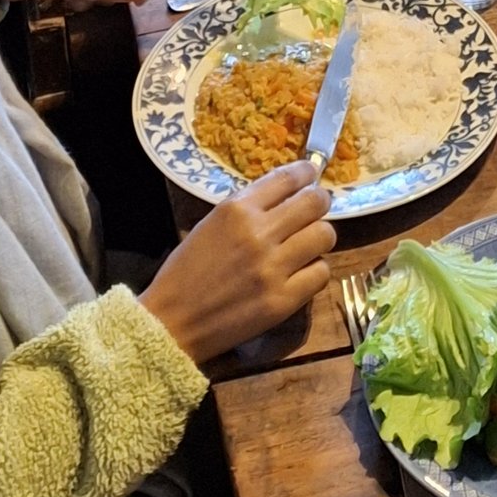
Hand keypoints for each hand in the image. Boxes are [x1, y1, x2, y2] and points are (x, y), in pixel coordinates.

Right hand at [140, 161, 337, 362]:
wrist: (171, 322)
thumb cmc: (186, 271)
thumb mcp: (212, 223)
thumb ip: (249, 207)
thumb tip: (286, 194)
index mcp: (236, 209)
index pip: (288, 177)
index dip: (306, 173)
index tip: (311, 175)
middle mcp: (259, 233)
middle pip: (315, 202)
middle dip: (319, 202)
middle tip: (315, 210)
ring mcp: (273, 268)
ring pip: (325, 235)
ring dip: (319, 237)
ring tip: (307, 244)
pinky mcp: (282, 301)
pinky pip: (321, 273)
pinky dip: (315, 270)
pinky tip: (301, 273)